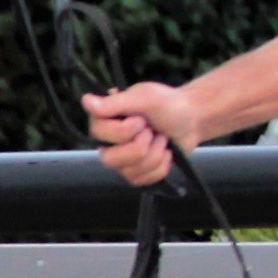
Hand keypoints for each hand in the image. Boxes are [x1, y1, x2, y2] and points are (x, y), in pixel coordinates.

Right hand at [81, 82, 195, 187]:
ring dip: (155, 153)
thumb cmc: (168, 105)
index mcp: (103, 121)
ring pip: (130, 171)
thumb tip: (85, 100)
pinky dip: (161, 165)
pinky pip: (143, 180)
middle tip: (151, 130)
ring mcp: (120, 162)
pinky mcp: (135, 175)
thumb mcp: (144, 97)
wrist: (192, 120)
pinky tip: (165, 153)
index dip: (127, 129)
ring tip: (161, 139)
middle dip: (142, 144)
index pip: (100, 133)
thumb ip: (115, 102)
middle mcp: (106, 143)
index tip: (141, 118)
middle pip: (111, 159)